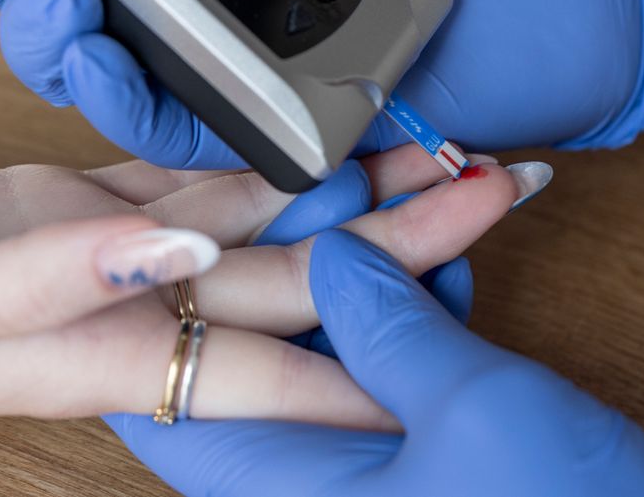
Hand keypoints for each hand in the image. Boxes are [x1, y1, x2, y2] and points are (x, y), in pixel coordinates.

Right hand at [0, 146, 533, 444]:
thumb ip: (54, 280)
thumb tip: (180, 256)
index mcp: (105, 349)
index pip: (279, 365)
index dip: (382, 355)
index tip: (483, 328)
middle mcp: (126, 305)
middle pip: (302, 276)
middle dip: (408, 240)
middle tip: (510, 186)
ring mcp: (103, 251)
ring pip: (259, 218)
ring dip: (347, 191)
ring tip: (446, 151)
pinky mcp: (64, 199)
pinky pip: (185, 173)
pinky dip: (250, 154)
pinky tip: (311, 131)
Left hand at [114, 229, 643, 496]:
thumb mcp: (473, 405)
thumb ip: (389, 324)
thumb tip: (334, 251)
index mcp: (289, 495)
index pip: (170, 401)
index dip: (185, 296)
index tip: (234, 206)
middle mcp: (314, 496)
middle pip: (265, 361)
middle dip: (311, 257)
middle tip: (357, 179)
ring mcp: (368, 489)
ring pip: (334, 362)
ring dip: (377, 280)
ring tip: (424, 199)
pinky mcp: (422, 475)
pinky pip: (388, 385)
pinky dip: (415, 322)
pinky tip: (449, 264)